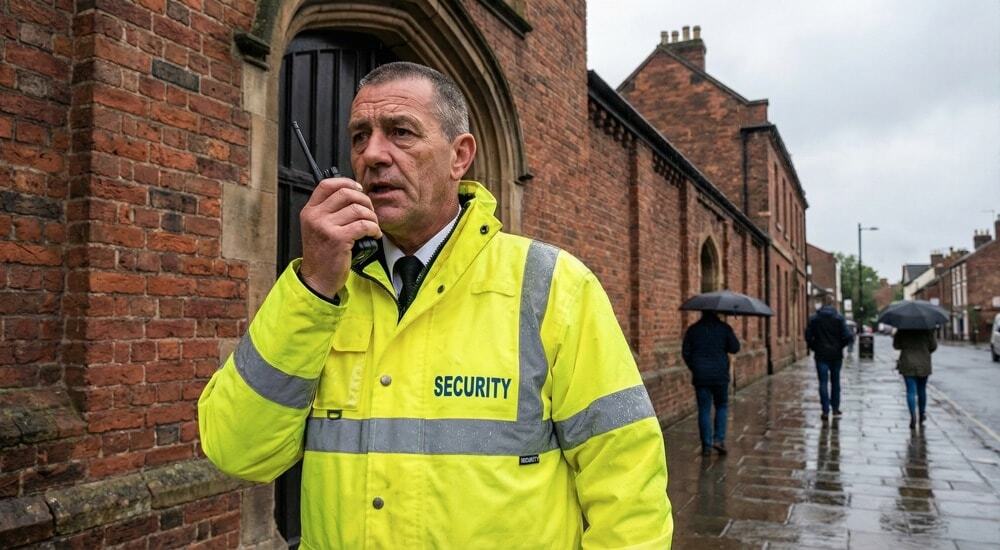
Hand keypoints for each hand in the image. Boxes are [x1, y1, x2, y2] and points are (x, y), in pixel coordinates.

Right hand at [298, 177, 381, 297]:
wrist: (317, 279)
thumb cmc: (322, 254)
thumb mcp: (318, 228)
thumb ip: (330, 212)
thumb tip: (355, 195)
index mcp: (310, 211)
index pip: (327, 184)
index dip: (347, 182)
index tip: (359, 189)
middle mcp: (315, 216)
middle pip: (346, 193)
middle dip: (365, 200)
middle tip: (370, 212)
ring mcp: (325, 227)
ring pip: (358, 209)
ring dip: (372, 217)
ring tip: (373, 226)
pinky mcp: (338, 239)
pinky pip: (363, 225)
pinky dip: (374, 229)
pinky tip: (374, 234)